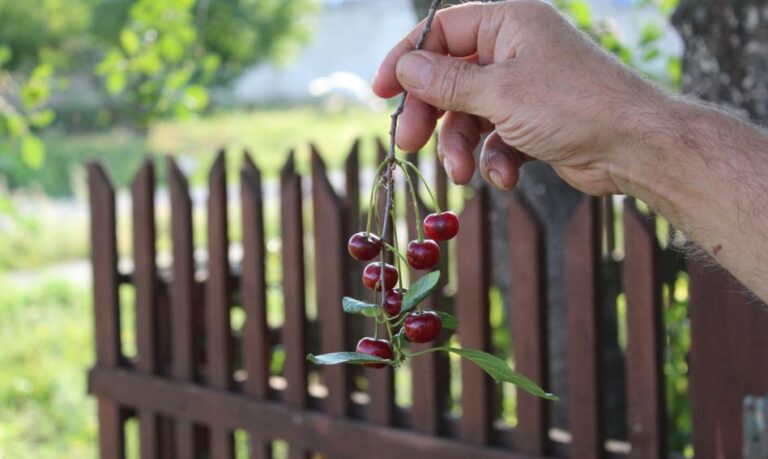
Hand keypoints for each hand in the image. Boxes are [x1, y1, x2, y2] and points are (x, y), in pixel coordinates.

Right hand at [372, 0, 666, 195]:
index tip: (382, 92)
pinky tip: (506, 176)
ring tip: (463, 174)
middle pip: (450, 78)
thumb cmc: (574, 106)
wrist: (634, 148)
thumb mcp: (500, 93)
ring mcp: (524, 88)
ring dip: (462, 147)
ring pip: (470, 114)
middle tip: (410, 144)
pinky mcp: (533, 122)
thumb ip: (447, 82)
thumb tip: (405, 68)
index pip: (442, 32)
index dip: (407, 59)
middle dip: (432, 115)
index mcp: (509, 24)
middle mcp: (515, 50)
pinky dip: (495, 159)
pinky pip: (496, 137)